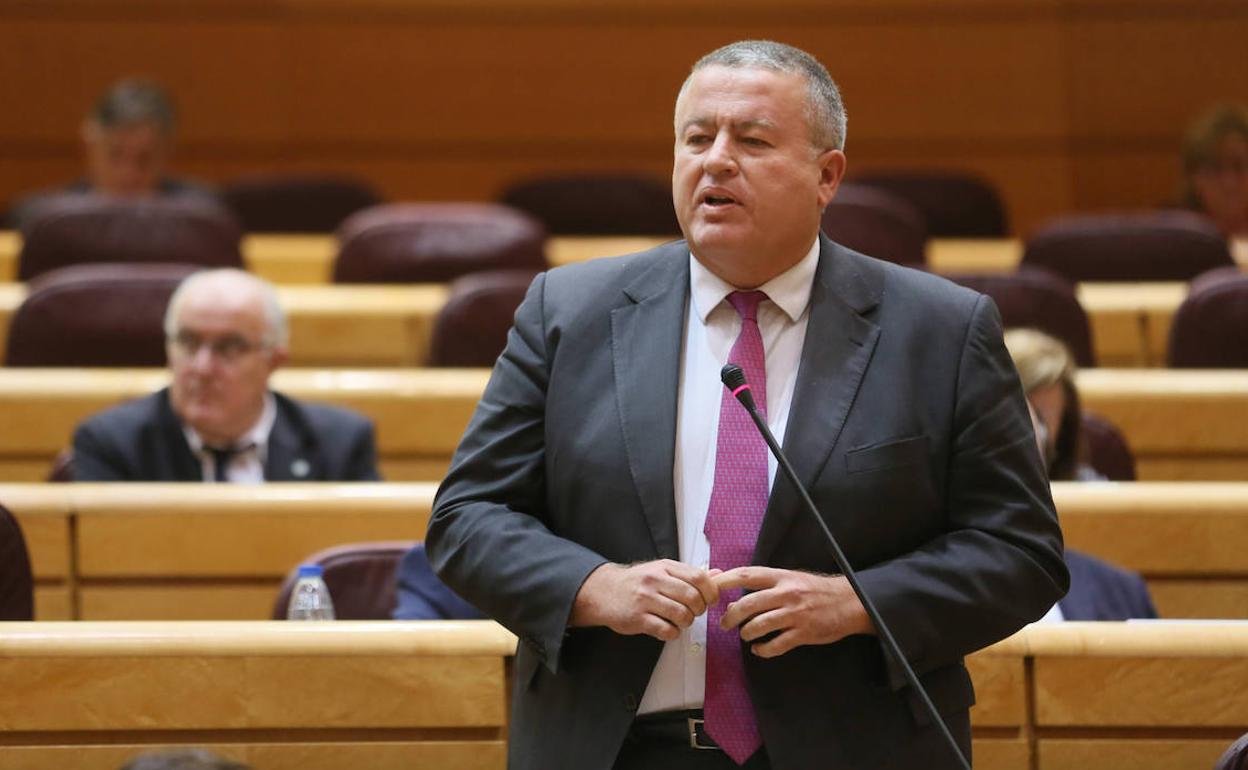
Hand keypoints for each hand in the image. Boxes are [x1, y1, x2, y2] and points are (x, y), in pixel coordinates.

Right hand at [571, 560, 718, 640]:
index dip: (710, 592)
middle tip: (693, 612)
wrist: (605, 591)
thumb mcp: (663, 571)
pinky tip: (666, 628)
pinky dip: (672, 633)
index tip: (709, 600)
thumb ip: (690, 574)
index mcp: (664, 567)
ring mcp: (645, 599)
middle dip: (699, 610)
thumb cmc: (637, 582)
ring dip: (686, 622)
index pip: (698, 577)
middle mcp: (655, 580)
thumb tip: (718, 575)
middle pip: (692, 597)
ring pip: (681, 615)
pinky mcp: (637, 618)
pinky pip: (666, 630)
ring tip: (679, 621)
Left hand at [713, 566, 874, 657]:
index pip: (747, 575)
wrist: (849, 602)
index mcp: (781, 577)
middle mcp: (787, 593)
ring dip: (746, 633)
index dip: (725, 580)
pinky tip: (759, 649)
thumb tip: (734, 593)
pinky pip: (776, 645)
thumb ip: (766, 584)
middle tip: (724, 623)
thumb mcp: (791, 578)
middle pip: (748, 603)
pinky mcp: (804, 633)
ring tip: (745, 635)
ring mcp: (795, 614)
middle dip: (730, 616)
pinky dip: (762, 650)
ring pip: (759, 625)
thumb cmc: (815, 590)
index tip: (710, 587)